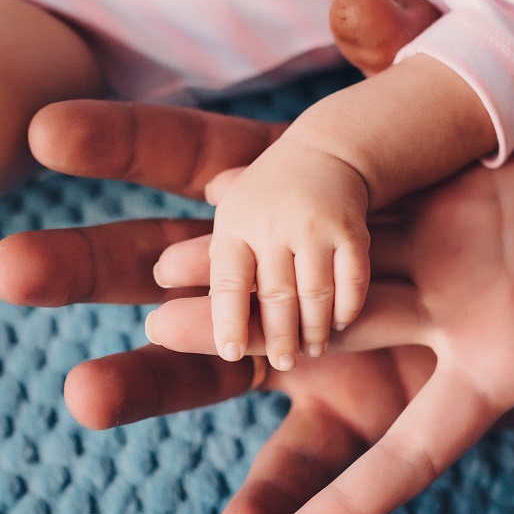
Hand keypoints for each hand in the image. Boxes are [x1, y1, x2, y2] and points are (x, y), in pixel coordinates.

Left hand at [149, 110, 513, 513]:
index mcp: (496, 374)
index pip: (406, 456)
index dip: (347, 506)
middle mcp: (451, 319)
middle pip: (334, 344)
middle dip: (250, 349)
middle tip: (154, 351)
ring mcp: (441, 252)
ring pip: (326, 267)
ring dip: (252, 272)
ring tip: (158, 278)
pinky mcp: (442, 191)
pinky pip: (358, 195)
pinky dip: (301, 197)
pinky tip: (231, 195)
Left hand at [203, 136, 371, 369]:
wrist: (326, 151)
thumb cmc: (270, 195)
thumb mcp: (235, 212)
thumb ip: (215, 253)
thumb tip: (162, 277)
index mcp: (236, 225)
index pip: (229, 284)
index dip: (227, 322)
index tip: (230, 354)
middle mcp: (273, 224)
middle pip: (276, 296)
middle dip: (280, 338)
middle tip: (285, 362)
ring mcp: (313, 227)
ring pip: (315, 294)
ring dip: (315, 329)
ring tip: (312, 350)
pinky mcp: (350, 229)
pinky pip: (351, 280)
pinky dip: (347, 307)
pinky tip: (340, 323)